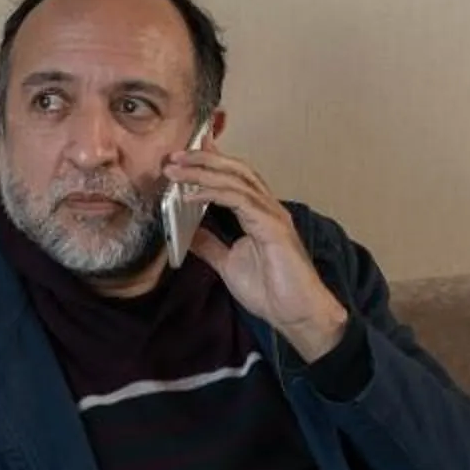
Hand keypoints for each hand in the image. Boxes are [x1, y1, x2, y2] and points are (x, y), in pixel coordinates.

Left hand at [165, 144, 348, 364]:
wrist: (296, 314)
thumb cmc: (271, 291)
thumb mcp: (228, 264)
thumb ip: (210, 245)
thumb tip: (187, 233)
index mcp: (259, 213)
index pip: (233, 178)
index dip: (211, 162)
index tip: (184, 155)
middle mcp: (267, 207)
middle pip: (235, 169)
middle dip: (203, 159)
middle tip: (173, 156)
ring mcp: (271, 214)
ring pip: (236, 180)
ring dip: (203, 171)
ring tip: (176, 169)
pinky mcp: (272, 226)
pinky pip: (239, 200)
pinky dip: (213, 193)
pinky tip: (191, 195)